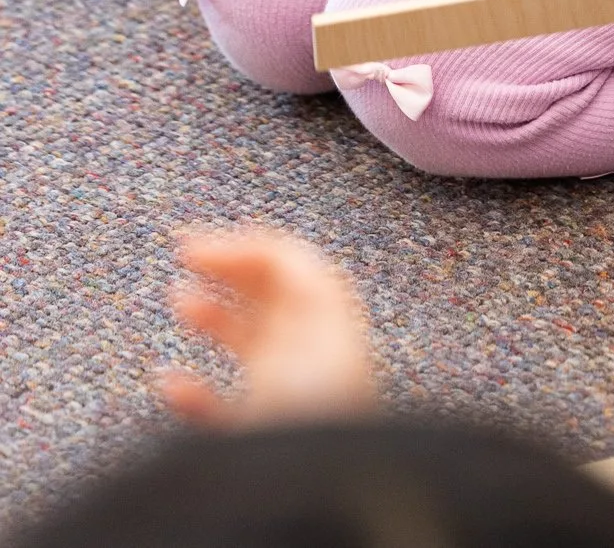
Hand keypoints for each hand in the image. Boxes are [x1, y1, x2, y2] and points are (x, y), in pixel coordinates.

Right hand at [157, 228, 377, 426]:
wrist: (324, 486)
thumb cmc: (329, 405)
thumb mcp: (320, 315)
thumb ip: (295, 270)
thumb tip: (258, 243)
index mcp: (325, 318)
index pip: (287, 264)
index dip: (240, 244)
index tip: (194, 241)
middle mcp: (305, 351)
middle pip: (265, 296)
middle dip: (225, 269)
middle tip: (184, 254)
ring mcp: (280, 395)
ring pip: (244, 345)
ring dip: (210, 316)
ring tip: (178, 298)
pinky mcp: (256, 439)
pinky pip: (220, 409)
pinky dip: (192, 391)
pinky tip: (170, 380)